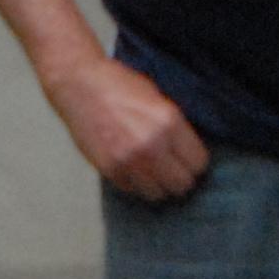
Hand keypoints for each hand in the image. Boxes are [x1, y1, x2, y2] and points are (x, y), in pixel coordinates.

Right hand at [47, 56, 210, 202]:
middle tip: (172, 169)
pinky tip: (131, 166)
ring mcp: (129, 160)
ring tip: (152, 171)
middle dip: (180, 177)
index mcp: (169, 122)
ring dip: (158, 184)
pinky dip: (134, 182)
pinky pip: (132, 189)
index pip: (198, 162)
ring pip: (158, 194)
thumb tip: (188, 153)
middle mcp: (152, 145)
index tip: (188, 159)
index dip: (195, 162)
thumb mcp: (158, 99)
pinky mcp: (109, 169)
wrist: (80, 85)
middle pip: (182, 184)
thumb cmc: (120, 85)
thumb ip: (174, 127)